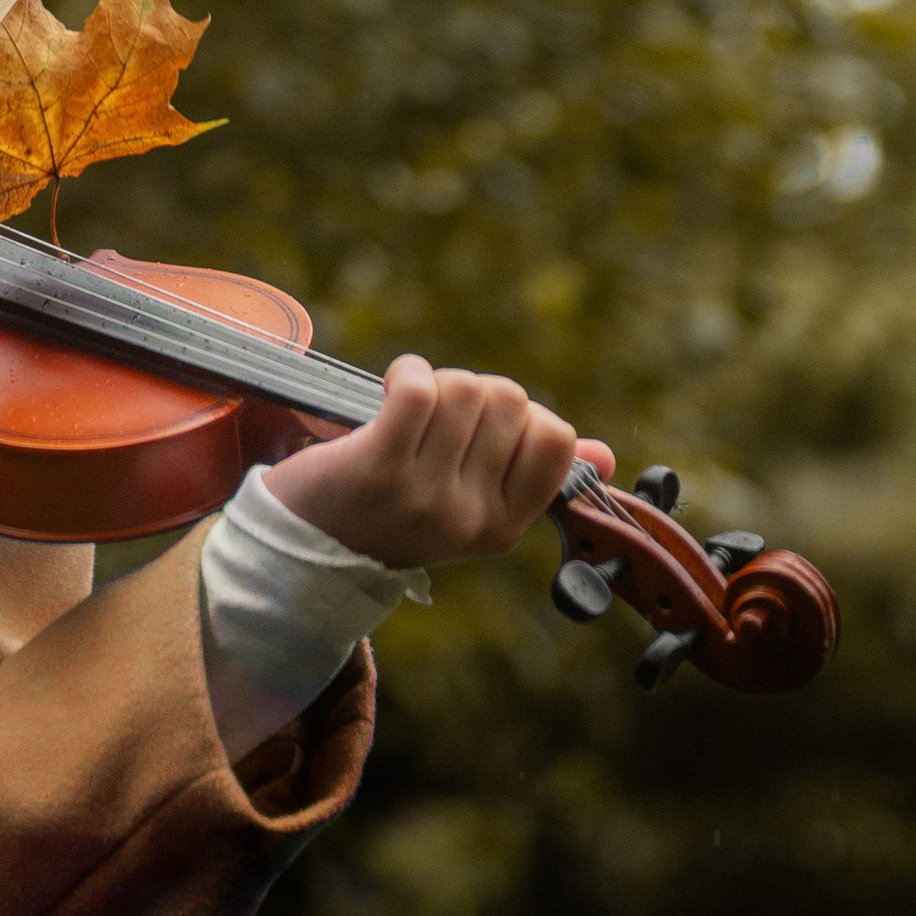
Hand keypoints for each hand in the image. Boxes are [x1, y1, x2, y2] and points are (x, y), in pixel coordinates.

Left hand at [261, 358, 610, 570]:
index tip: (482, 429)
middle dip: (473, 392)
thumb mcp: (469, 504)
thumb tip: (606, 456)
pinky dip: (406, 371)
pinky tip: (390, 390)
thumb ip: (534, 476)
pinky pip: (419, 387)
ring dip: (436, 381)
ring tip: (410, 411)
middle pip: (508, 399)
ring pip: (465, 388)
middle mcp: (469, 518)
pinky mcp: (379, 467)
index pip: (556, 440)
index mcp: (502, 529)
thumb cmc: (397, 507)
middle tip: (436, 419)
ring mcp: (426, 495)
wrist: (309, 543)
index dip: (522, 415)